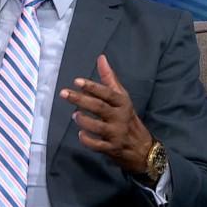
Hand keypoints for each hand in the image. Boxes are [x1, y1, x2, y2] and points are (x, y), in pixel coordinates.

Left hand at [59, 54, 152, 173]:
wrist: (142, 147)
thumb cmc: (127, 117)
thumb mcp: (122, 97)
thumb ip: (109, 78)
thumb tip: (101, 58)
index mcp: (122, 103)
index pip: (107, 93)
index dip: (92, 87)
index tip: (77, 81)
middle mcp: (120, 117)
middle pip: (99, 107)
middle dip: (80, 99)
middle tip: (63, 93)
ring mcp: (117, 134)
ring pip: (98, 127)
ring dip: (84, 120)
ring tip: (74, 115)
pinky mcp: (112, 148)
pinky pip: (98, 145)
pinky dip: (88, 140)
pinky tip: (80, 134)